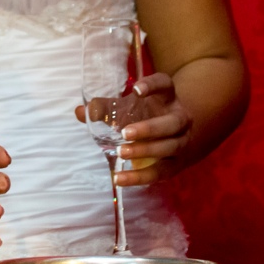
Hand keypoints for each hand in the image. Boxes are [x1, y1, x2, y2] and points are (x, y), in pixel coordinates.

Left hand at [75, 73, 193, 186]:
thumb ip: (106, 108)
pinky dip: (139, 177)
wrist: (178, 136)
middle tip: (125, 133)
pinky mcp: (176, 164)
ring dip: (145, 151)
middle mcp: (180, 118)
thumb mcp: (130, 107)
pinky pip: (160, 172)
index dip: (152, 86)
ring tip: (121, 153)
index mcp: (168, 98)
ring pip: (169, 147)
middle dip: (149, 128)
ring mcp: (182, 142)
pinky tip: (119, 178)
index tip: (136, 90)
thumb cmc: (148, 116)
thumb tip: (81, 112)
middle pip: (171, 123)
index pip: (165, 85)